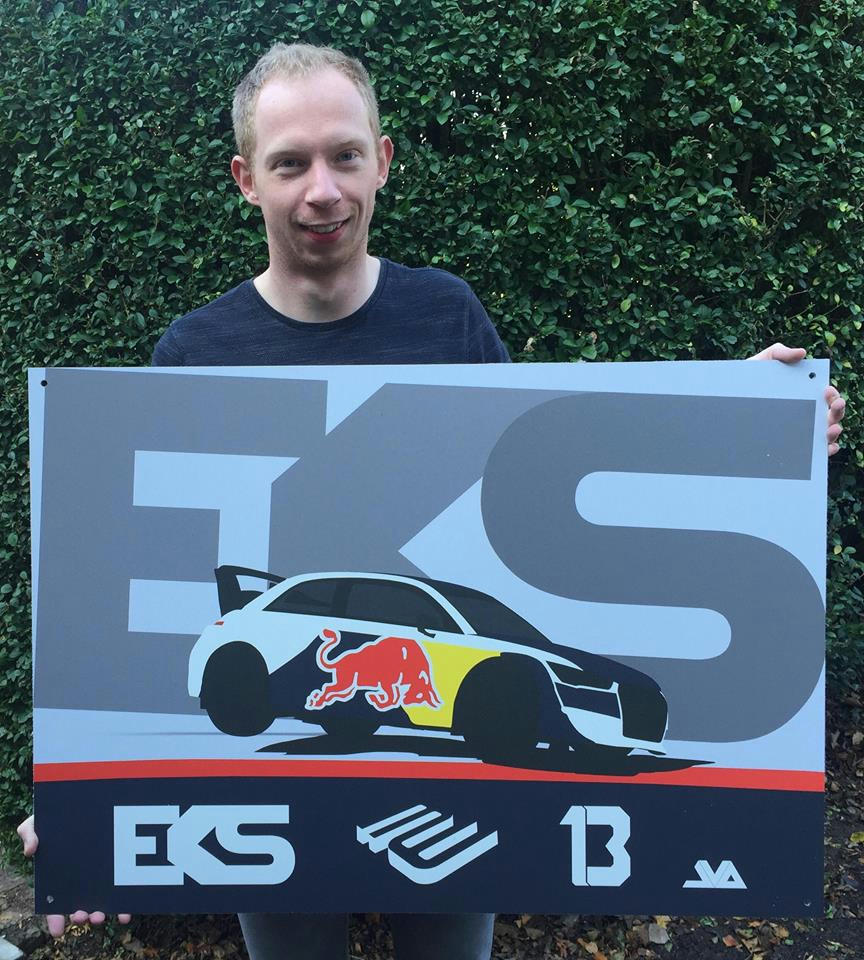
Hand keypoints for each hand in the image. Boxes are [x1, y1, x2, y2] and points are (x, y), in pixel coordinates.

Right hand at [16, 814, 131, 937]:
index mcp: (59, 877)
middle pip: (79, 905)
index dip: (55, 918)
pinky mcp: (117, 867)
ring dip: (100, 913)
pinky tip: (125, 911)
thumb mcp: (38, 822)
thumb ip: (30, 833)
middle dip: (81, 915)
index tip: (58, 930)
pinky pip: (121, 888)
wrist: (79, 803)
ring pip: (100, 902)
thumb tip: (30, 850)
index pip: (54, 904)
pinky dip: (123, 903)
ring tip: (100, 916)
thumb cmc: (56, 817)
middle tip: (82, 916)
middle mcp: (79, 880)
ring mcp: (99, 876)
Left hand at [747, 342, 844, 455]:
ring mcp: (799, 430)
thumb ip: (780, 353)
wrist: (724, 400)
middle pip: (829, 414)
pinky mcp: (790, 445)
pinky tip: (825, 448)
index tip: (828, 390)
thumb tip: (802, 353)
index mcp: (803, 393)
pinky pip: (812, 452)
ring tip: (831, 429)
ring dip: (833, 431)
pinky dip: (825, 450)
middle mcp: (805, 413)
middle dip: (837, 410)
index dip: (832, 393)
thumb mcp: (761, 363)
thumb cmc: (746, 381)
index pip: (825, 395)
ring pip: (824, 433)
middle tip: (836, 405)